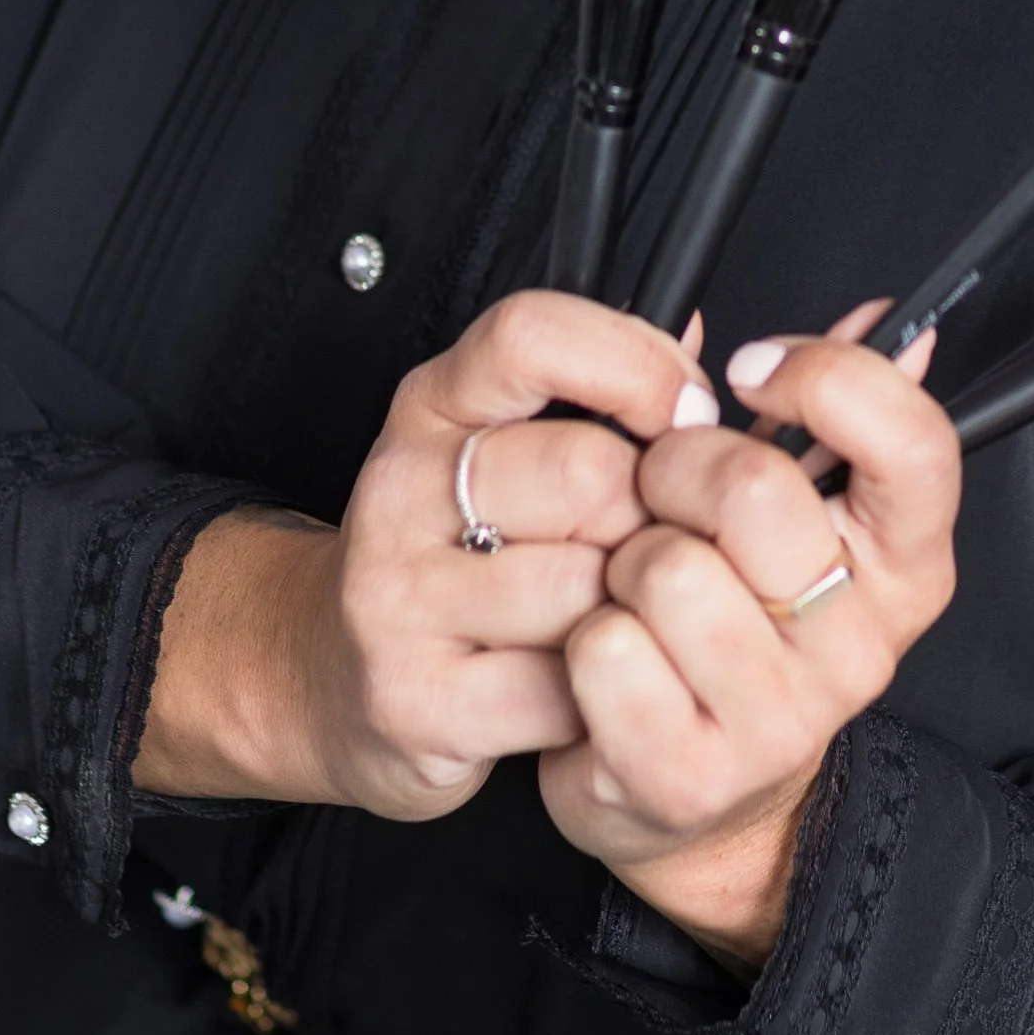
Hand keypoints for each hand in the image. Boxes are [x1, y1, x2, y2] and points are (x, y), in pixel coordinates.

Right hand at [133, 292, 718, 820]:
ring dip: (628, 613)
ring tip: (609, 619)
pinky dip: (602, 692)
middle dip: (648, 520)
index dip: (635, 365)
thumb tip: (706, 343)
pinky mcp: (412, 698)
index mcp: (432, 404)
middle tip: (643, 549)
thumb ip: (601, 390)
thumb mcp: (504, 445)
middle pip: (589, 474)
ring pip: (586, 588)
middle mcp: (402, 486)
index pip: (533, 336)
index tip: (686, 414)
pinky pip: (566, 688)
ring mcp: (397, 596)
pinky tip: (583, 683)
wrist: (328, 672)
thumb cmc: (455, 550)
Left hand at [539, 311, 957, 967]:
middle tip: (660, 494)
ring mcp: (782, 722)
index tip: (752, 371)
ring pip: (665, 569)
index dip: (824, 378)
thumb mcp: (802, 515)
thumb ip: (832, 409)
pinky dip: (582, 642)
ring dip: (621, 563)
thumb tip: (884, 316)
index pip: (912, 440)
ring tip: (634, 591)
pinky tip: (607, 661)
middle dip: (677, 468)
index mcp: (905, 566)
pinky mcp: (692, 778)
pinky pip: (604, 650)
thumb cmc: (739, 625)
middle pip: (756, 490)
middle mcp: (862, 647)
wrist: (696, 799)